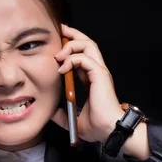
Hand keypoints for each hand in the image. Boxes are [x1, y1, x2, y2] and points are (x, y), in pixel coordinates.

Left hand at [51, 24, 123, 142]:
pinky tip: (62, 68)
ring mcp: (100, 72)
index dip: (71, 46)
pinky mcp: (100, 75)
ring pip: (88, 45)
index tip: (58, 44)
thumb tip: (52, 113)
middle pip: (88, 43)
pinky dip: (72, 59)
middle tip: (59, 30)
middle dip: (73, 34)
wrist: (110, 130)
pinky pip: (85, 58)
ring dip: (71, 45)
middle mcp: (97, 71)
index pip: (82, 54)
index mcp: (93, 79)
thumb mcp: (74, 120)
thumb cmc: (98, 127)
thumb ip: (63, 115)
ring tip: (58, 55)